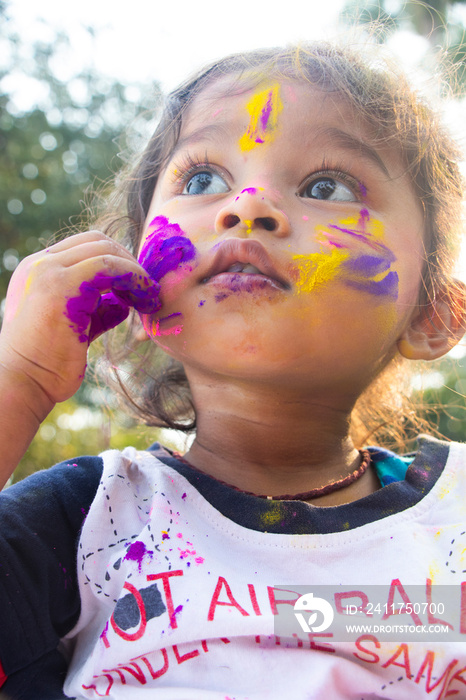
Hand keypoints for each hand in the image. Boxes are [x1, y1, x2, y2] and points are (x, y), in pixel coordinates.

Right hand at [0, 231, 159, 407]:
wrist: (23, 383)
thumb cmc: (47, 365)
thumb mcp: (75, 329)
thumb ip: (96, 311)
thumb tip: (122, 303)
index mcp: (38, 271)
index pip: (85, 247)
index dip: (116, 260)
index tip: (135, 286)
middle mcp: (40, 264)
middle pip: (97, 241)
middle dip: (129, 261)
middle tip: (146, 290)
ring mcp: (48, 271)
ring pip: (106, 250)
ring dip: (135, 271)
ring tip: (150, 297)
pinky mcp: (61, 285)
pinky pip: (109, 267)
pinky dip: (133, 278)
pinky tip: (145, 300)